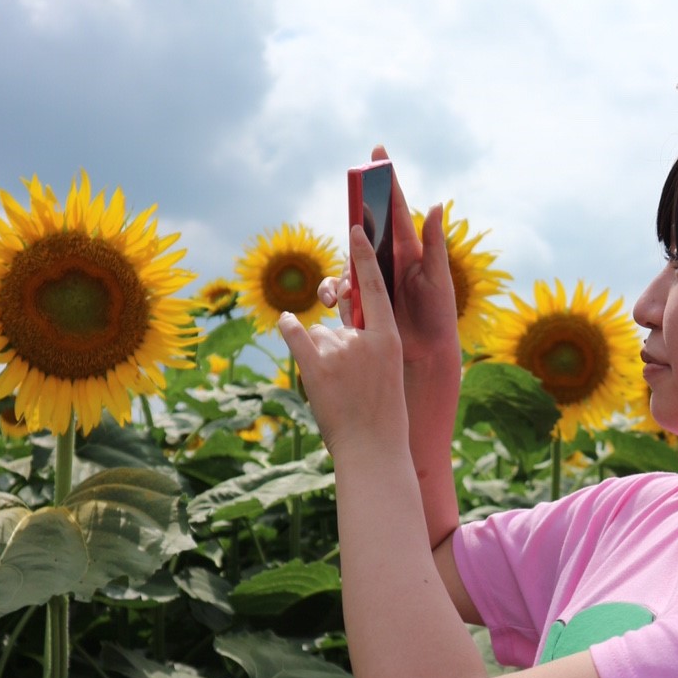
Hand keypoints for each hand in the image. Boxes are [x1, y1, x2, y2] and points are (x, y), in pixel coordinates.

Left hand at [279, 226, 407, 458]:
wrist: (374, 450)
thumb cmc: (383, 413)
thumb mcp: (386, 370)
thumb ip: (367, 340)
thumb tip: (333, 319)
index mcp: (389, 338)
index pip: (373, 286)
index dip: (362, 256)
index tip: (355, 227)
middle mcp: (364, 339)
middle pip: (338, 322)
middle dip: (337, 344)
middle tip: (349, 379)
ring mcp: (339, 352)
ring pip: (319, 335)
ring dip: (320, 357)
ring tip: (337, 390)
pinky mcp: (314, 367)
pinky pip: (296, 334)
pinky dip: (289, 327)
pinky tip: (287, 320)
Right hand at [317, 146, 460, 372]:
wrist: (427, 352)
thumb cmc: (439, 314)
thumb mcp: (438, 278)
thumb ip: (435, 243)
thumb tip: (436, 205)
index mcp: (407, 246)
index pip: (394, 205)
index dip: (385, 178)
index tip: (378, 150)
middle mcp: (387, 257)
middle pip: (361, 232)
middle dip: (353, 236)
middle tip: (354, 241)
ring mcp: (371, 277)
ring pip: (345, 263)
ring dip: (341, 275)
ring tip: (346, 294)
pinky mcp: (359, 299)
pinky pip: (337, 290)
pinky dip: (331, 293)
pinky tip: (334, 304)